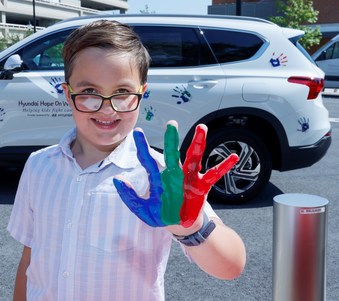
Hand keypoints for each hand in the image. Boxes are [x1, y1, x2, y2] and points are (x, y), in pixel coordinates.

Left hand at [113, 121, 238, 227]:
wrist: (179, 225)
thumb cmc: (161, 214)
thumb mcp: (143, 209)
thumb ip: (130, 196)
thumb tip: (117, 179)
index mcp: (159, 178)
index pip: (148, 161)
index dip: (142, 147)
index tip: (136, 132)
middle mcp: (174, 174)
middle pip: (173, 155)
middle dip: (172, 140)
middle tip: (172, 124)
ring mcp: (189, 178)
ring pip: (194, 158)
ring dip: (198, 143)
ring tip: (202, 128)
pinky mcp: (202, 186)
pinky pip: (214, 174)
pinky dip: (224, 166)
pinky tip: (233, 157)